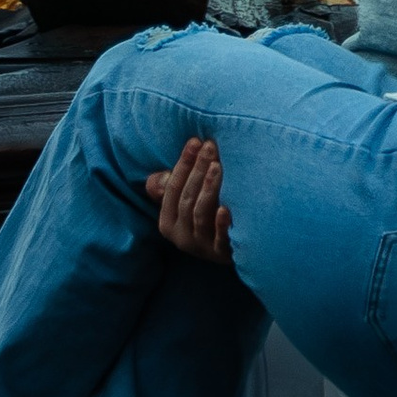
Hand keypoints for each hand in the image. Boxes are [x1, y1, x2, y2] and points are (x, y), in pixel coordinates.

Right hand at [145, 136, 235, 267]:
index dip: (183, 164)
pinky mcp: (222, 255)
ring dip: (208, 189)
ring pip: (200, 215)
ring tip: (217, 166)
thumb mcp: (187, 205)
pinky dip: (221, 224)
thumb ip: (174, 189)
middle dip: (197, 170)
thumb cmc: (209, 219)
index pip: (172, 189)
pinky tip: (226, 209)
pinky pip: (220, 240)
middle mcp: (181, 237)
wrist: (238, 251)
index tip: (195, 141)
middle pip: (186, 198)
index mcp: (168, 223)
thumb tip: (158, 179)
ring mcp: (201, 247)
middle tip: (210, 146)